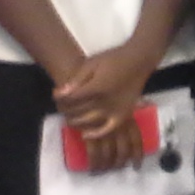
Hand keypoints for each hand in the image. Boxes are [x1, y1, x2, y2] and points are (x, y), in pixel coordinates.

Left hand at [56, 44, 157, 172]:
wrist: (138, 61)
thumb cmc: (113, 59)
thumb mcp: (91, 63)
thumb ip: (76, 79)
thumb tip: (60, 94)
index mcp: (96, 88)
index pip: (71, 99)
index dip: (59, 98)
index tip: (55, 94)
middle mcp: (105, 102)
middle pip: (78, 111)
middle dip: (65, 108)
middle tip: (61, 104)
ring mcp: (115, 110)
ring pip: (89, 122)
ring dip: (75, 120)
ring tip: (70, 115)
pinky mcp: (124, 115)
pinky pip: (109, 129)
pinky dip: (96, 134)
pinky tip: (85, 135)